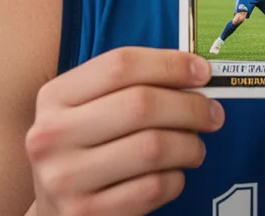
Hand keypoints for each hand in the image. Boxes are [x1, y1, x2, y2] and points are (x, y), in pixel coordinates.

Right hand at [27, 47, 223, 215]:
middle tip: (213, 114)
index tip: (203, 72)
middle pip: (141, 103)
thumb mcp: (87, 110)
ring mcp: (65, 178)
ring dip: (188, 145)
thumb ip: (131, 86)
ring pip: (152, 147)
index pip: (121, 64)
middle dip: (190, 106)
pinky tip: (174, 175)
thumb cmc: (85, 150)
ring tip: (195, 147)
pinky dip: (176, 179)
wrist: (54, 211)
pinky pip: (153, 188)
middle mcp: (52, 135)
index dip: (170, 64)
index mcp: (55, 96)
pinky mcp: (85, 214)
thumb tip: (196, 72)